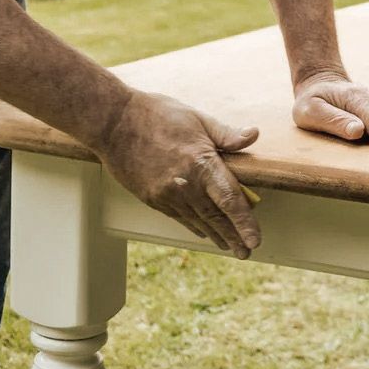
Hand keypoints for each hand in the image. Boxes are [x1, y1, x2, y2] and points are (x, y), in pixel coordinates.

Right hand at [94, 91, 261, 257]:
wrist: (112, 122)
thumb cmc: (155, 114)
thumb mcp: (196, 118)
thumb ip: (226, 134)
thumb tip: (253, 135)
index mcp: (201, 163)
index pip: (230, 200)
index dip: (245, 222)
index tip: (256, 240)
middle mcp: (185, 185)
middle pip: (216, 218)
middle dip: (234, 237)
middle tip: (246, 253)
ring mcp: (166, 195)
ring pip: (198, 221)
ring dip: (215, 236)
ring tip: (229, 247)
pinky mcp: (152, 198)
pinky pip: (178, 217)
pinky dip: (193, 226)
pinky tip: (202, 232)